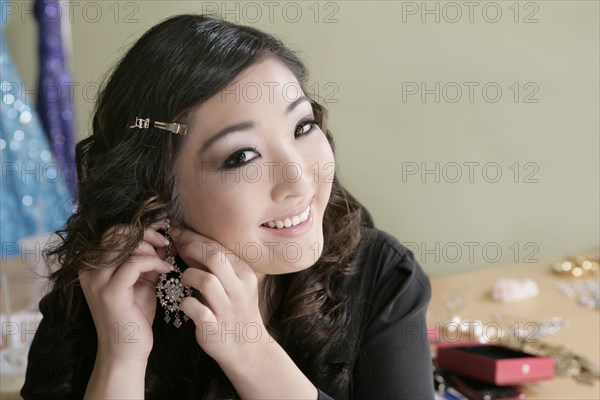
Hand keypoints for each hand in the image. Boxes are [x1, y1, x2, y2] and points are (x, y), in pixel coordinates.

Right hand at [78, 219, 172, 362]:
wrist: (127, 350)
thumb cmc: (135, 315)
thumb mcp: (141, 280)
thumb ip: (146, 258)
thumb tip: (162, 237)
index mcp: (92, 265)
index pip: (114, 231)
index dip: (140, 225)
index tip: (162, 226)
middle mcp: (89, 270)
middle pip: (117, 232)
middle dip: (145, 232)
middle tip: (164, 242)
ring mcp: (97, 281)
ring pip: (126, 244)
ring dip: (152, 247)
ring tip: (165, 259)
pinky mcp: (110, 292)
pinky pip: (135, 263)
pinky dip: (154, 262)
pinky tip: (166, 271)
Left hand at [169, 226, 267, 365]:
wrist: (247, 349)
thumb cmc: (236, 311)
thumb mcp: (234, 285)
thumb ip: (215, 266)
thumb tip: (188, 243)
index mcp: (245, 274)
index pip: (219, 247)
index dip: (194, 237)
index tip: (177, 231)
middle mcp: (239, 289)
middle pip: (215, 257)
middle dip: (191, 247)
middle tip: (174, 245)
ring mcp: (227, 309)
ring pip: (206, 281)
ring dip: (189, 276)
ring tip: (183, 281)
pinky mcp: (215, 328)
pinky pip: (196, 309)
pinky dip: (185, 303)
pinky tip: (184, 303)